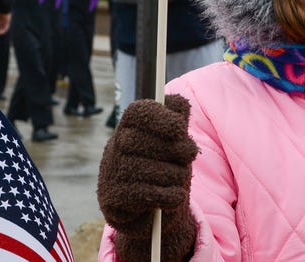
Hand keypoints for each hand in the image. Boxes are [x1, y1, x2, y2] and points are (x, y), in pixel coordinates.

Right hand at [97, 95, 198, 261]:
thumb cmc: (159, 159)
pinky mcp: (116, 196)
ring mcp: (114, 170)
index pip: (139, 112)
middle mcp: (117, 144)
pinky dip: (172, 195)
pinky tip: (176, 194)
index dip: (161, 118)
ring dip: (178, 174)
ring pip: (158, 171)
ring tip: (179, 175)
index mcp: (129, 123)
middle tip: (190, 154)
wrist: (139, 200)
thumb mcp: (170, 134)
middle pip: (155, 143)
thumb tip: (182, 104)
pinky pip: (153, 194)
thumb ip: (177, 114)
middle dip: (181, 150)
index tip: (181, 128)